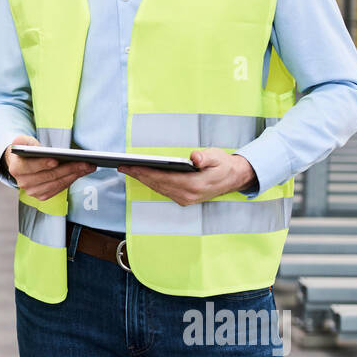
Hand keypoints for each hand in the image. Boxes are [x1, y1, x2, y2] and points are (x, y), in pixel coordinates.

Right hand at [4, 135, 94, 201]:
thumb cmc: (26, 151)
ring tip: (88, 166)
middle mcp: (23, 183)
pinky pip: (59, 188)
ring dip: (74, 175)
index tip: (56, 160)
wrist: (22, 165)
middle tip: (84, 162)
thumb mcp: (22, 142)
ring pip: (57, 183)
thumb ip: (22, 140)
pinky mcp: (42, 196)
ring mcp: (33, 191)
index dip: (43, 164)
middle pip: (49, 176)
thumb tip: (24, 143)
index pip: (31, 167)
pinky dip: (71, 180)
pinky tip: (81, 172)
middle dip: (69, 168)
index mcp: (16, 168)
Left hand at [118, 149, 255, 205]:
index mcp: (194, 185)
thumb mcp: (217, 157)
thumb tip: (195, 158)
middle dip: (139, 175)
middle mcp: (187, 195)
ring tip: (128, 170)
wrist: (233, 179)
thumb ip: (206, 157)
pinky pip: (162, 190)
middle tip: (123, 166)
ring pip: (158, 188)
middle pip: (157, 184)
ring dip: (142, 179)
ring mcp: (185, 199)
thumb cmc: (223, 166)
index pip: (164, 178)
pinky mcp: (183, 199)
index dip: (146, 172)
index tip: (132, 166)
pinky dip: (151, 182)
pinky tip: (142, 175)